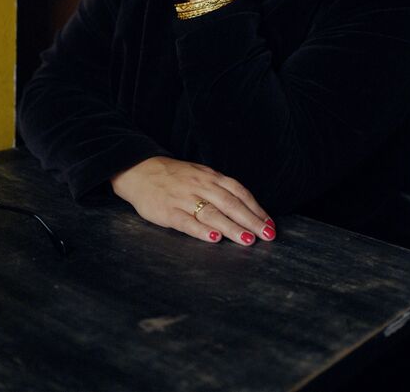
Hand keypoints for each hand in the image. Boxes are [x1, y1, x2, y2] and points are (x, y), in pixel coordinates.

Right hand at [111, 157, 275, 245]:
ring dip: (231, 227)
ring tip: (247, 240)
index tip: (270, 224)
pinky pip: (186, 222)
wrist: (139, 170)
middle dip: (251, 220)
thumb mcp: (200, 174)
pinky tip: (214, 239)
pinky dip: (201, 231)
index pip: (239, 192)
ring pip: (212, 213)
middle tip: (267, 235)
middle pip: (230, 203)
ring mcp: (184, 198)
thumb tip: (245, 207)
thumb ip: (219, 188)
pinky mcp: (167, 211)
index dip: (256, 208)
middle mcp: (200, 186)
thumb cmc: (175, 176)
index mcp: (210, 177)